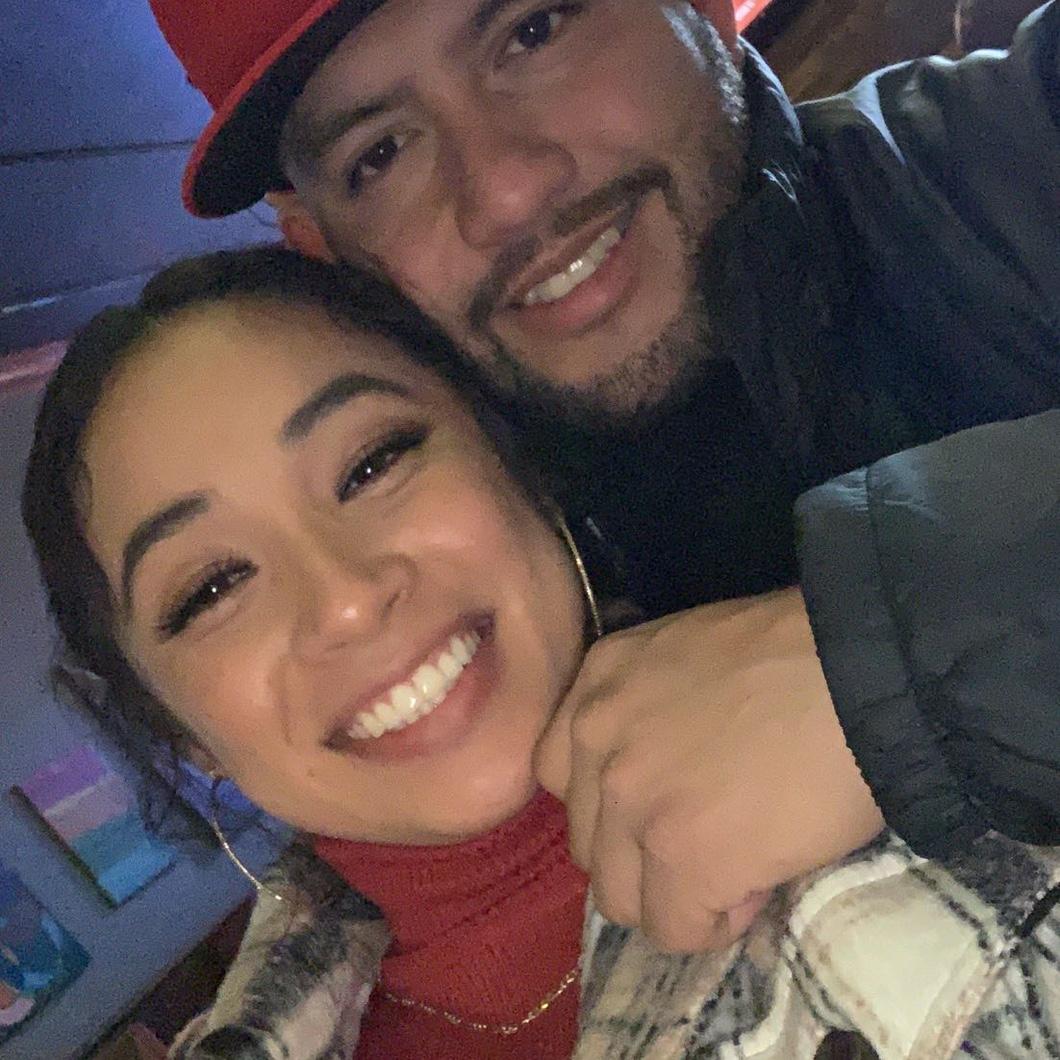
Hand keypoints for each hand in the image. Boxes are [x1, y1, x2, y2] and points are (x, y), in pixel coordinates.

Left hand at [534, 586, 884, 952]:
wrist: (864, 671)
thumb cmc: (798, 651)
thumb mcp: (689, 654)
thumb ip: (651, 710)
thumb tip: (669, 781)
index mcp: (599, 679)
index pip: (560, 771)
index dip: (613, 800)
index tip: (669, 802)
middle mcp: (597, 739)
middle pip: (587, 840)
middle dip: (643, 852)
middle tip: (711, 839)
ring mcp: (633, 803)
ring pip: (618, 897)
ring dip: (671, 896)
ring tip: (734, 870)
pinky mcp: (683, 860)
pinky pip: (674, 930)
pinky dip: (714, 923)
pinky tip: (755, 888)